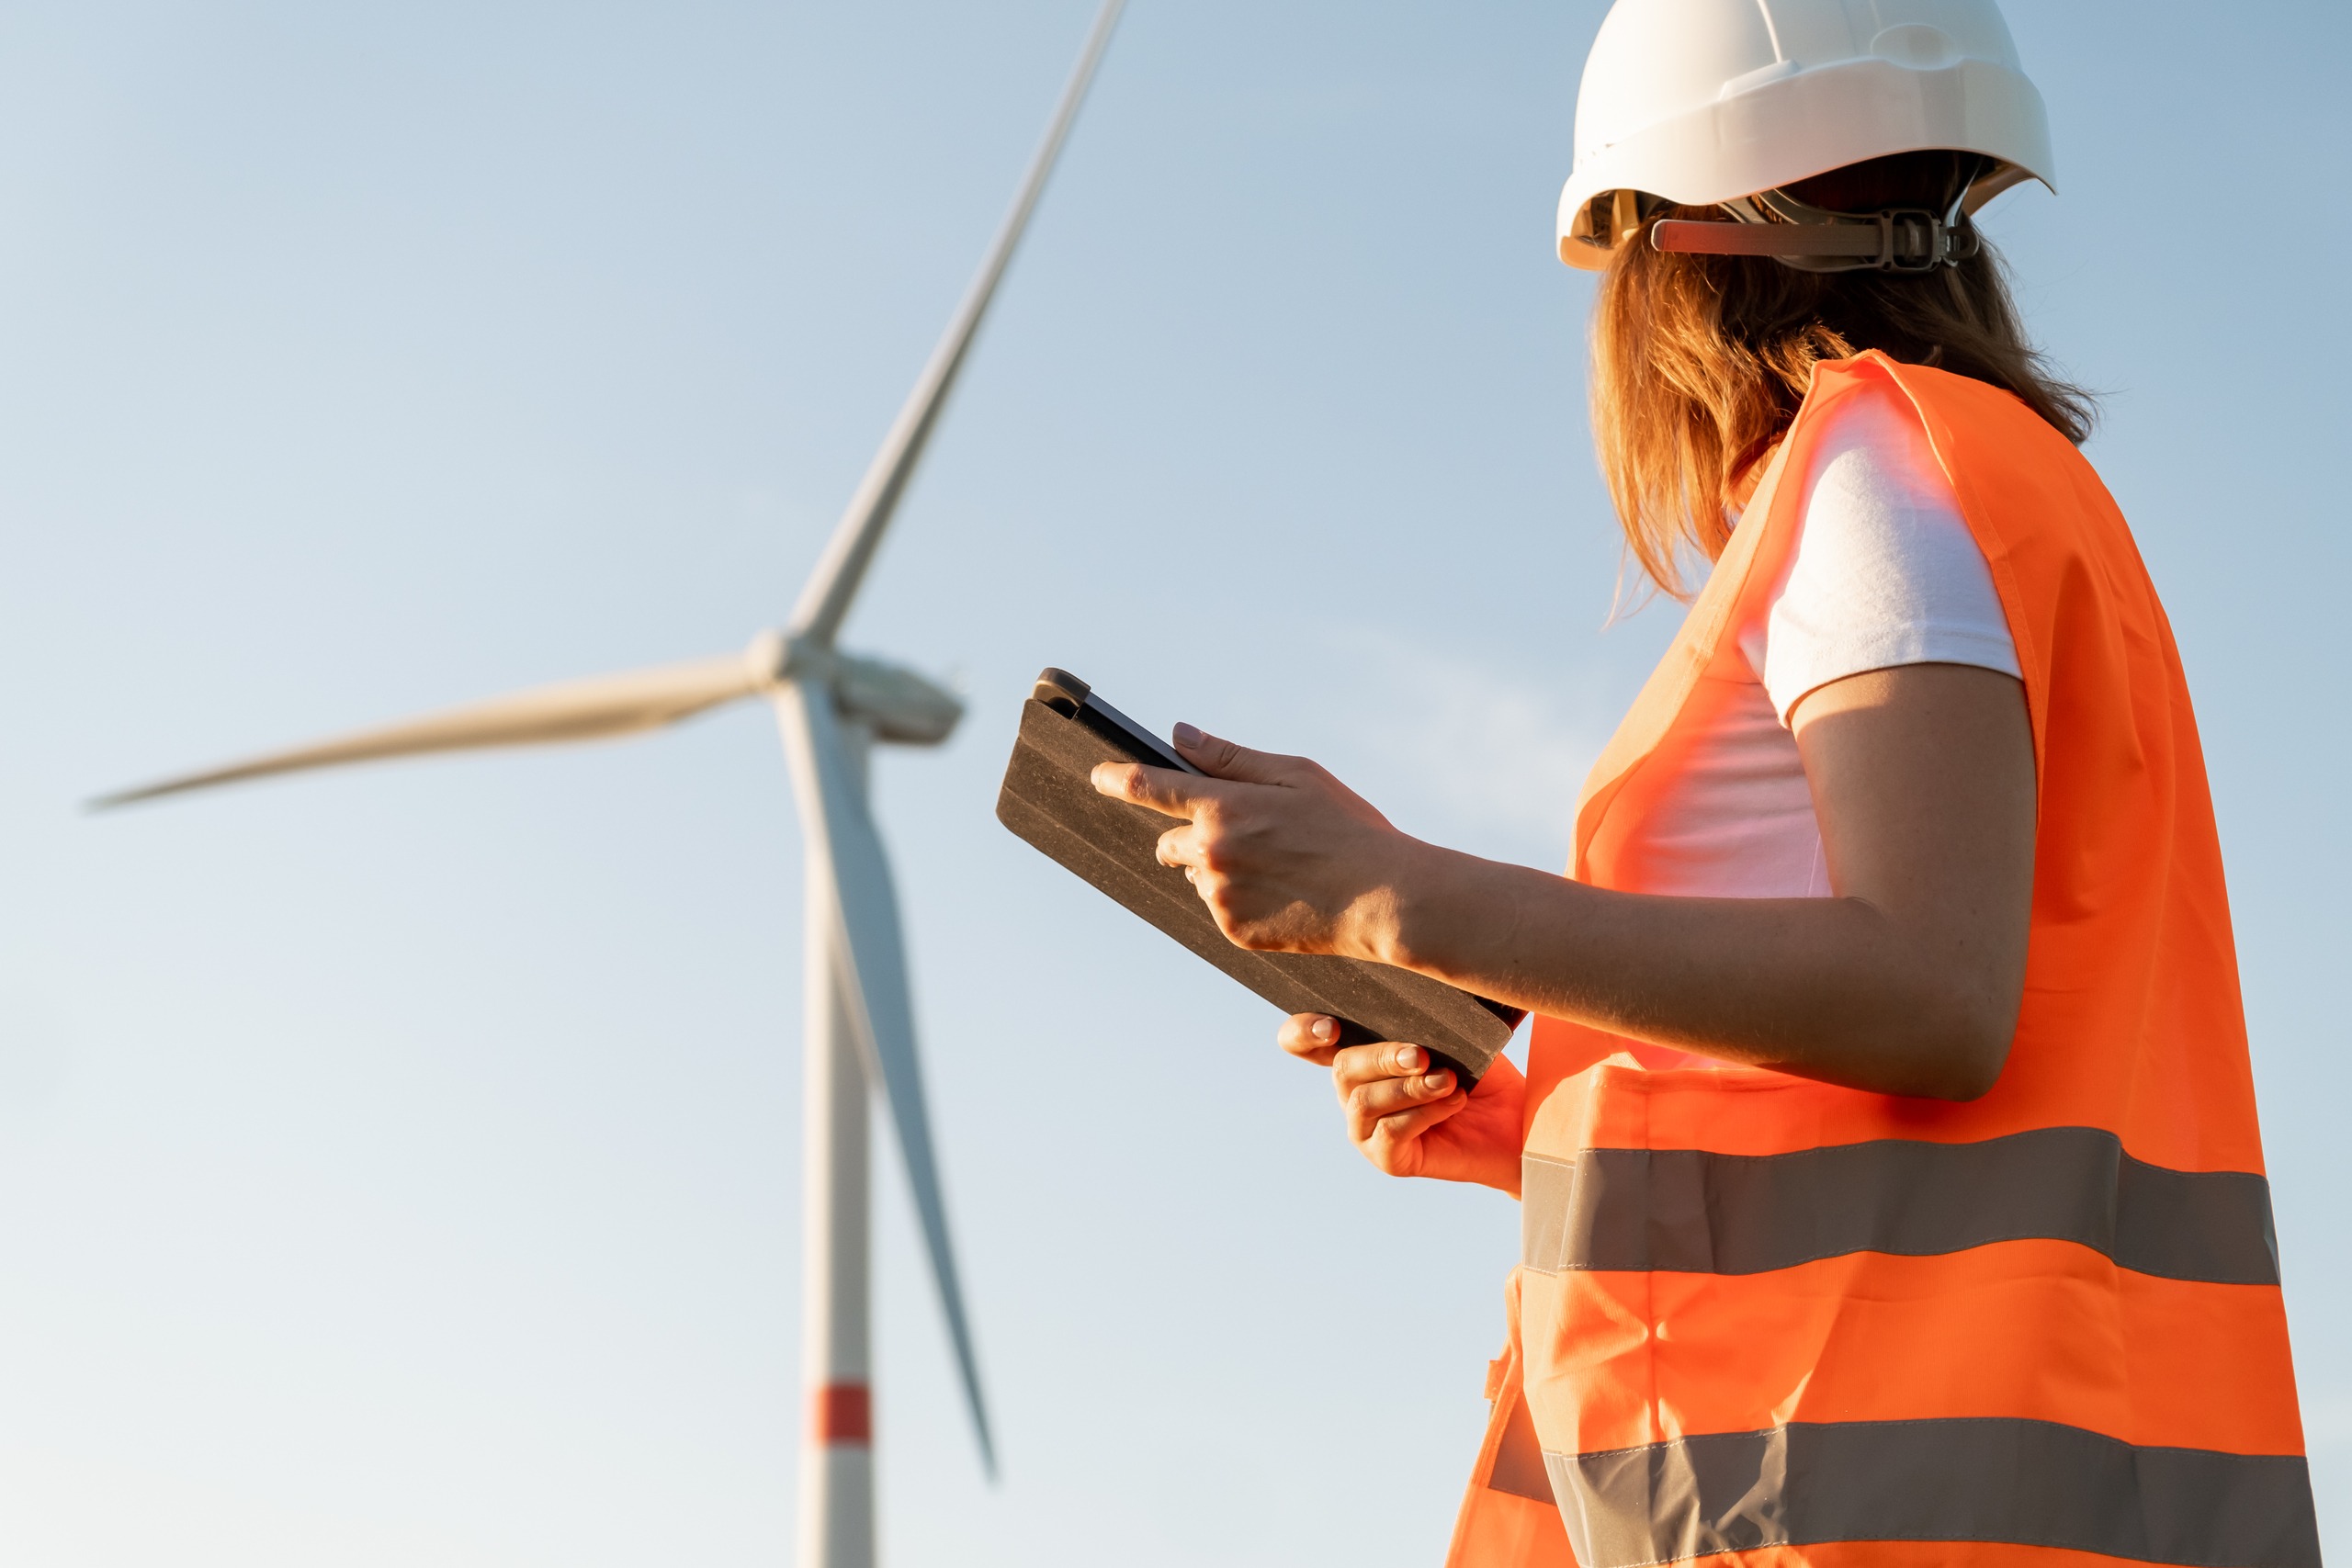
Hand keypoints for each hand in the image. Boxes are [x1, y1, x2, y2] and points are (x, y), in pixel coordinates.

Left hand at [1090, 725, 1421, 961]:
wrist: (1384, 898)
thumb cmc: (1346, 827)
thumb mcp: (1296, 775)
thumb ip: (1230, 757)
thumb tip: (1180, 737)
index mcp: (1224, 806)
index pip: (1148, 787)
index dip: (1117, 778)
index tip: (1100, 775)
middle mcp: (1211, 853)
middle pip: (1169, 842)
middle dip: (1192, 835)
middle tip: (1246, 834)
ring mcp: (1220, 896)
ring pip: (1198, 877)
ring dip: (1220, 869)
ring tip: (1279, 866)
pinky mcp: (1234, 931)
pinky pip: (1221, 908)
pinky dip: (1241, 899)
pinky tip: (1283, 892)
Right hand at [1278, 1014, 1524, 1191]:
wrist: (1516, 1122)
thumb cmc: (1481, 1073)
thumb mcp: (1452, 1037)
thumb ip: (1422, 1022)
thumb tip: (1413, 1002)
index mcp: (1361, 1057)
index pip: (1305, 1042)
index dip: (1303, 1032)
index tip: (1330, 1027)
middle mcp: (1354, 1093)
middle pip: (1342, 1068)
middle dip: (1381, 1056)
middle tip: (1422, 1054)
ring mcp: (1366, 1129)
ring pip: (1364, 1101)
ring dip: (1408, 1086)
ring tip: (1447, 1080)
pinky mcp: (1387, 1159)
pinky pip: (1391, 1131)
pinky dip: (1424, 1112)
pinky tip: (1453, 1100)